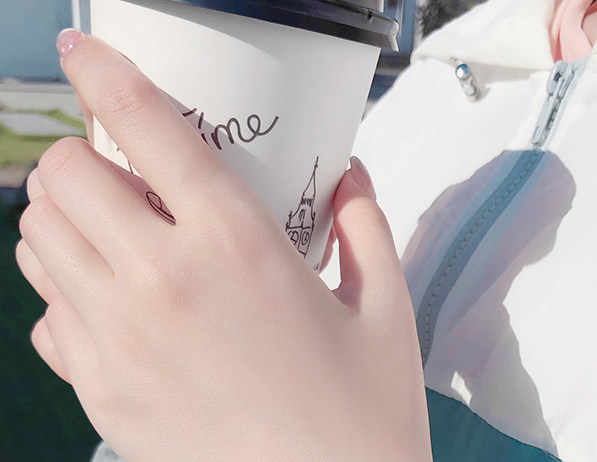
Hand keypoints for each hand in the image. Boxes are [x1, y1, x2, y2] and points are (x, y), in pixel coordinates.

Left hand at [16, 31, 430, 460]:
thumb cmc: (363, 411)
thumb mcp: (385, 304)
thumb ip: (364, 222)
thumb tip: (347, 175)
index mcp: (236, 246)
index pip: (147, 129)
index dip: (106, 73)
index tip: (88, 51)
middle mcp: (161, 283)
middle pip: (65, 177)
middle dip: (87, 157)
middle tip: (129, 173)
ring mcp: (118, 341)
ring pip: (38, 240)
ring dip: (69, 217)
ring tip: (120, 230)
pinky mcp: (99, 392)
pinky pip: (48, 314)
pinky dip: (68, 289)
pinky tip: (119, 302)